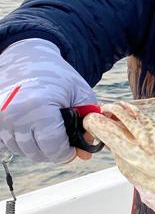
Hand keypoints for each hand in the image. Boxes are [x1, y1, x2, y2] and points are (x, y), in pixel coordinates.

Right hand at [0, 38, 98, 163]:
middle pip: (35, 152)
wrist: (28, 58)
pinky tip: (31, 129)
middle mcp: (15, 113)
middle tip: (62, 141)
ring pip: (20, 149)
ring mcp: (0, 117)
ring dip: (36, 147)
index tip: (72, 150)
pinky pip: (6, 142)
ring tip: (47, 131)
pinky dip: (20, 141)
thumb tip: (84, 155)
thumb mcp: (81, 95)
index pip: (52, 146)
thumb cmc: (58, 76)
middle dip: (52, 151)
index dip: (66, 153)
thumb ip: (86, 125)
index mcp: (40, 106)